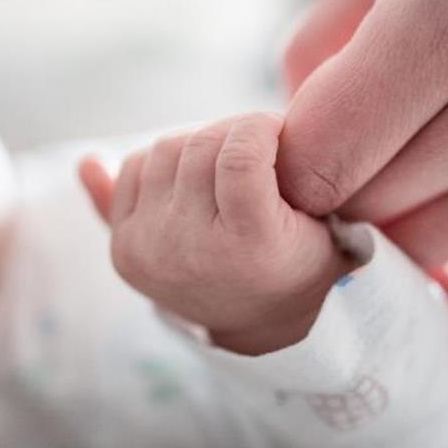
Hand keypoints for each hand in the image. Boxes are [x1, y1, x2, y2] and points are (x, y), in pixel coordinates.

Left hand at [80, 113, 351, 354]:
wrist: (255, 320)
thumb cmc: (296, 261)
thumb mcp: (324, 226)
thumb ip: (288, 172)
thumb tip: (155, 139)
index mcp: (250, 243)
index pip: (240, 156)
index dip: (260, 127)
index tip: (277, 131)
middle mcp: (190, 248)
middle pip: (201, 145)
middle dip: (234, 130)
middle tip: (256, 145)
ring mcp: (150, 249)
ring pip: (166, 148)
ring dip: (200, 144)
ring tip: (226, 167)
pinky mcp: (123, 249)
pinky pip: (134, 168)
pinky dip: (166, 162)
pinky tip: (194, 183)